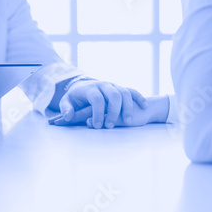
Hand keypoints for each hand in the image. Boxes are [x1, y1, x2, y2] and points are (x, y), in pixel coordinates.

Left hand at [52, 96, 169, 127]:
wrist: (82, 84)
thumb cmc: (75, 97)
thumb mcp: (67, 101)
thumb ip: (66, 108)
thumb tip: (68, 117)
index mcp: (90, 88)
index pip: (96, 98)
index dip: (98, 112)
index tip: (98, 126)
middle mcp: (103, 85)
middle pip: (113, 94)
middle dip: (114, 111)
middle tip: (110, 126)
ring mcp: (114, 86)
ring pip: (125, 93)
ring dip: (128, 107)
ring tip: (128, 122)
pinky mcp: (121, 88)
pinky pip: (133, 91)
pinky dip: (139, 98)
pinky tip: (144, 107)